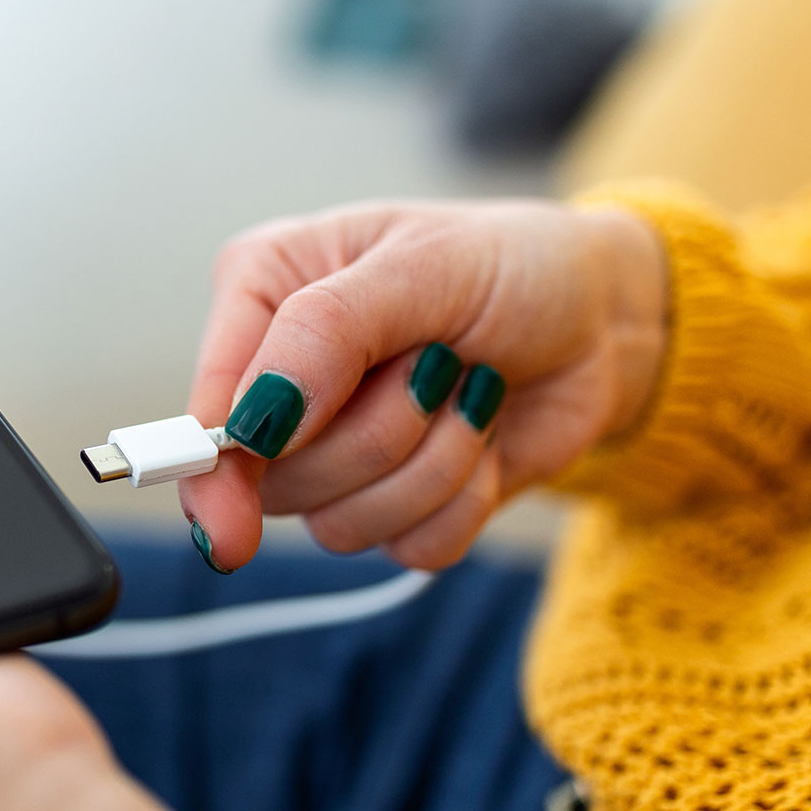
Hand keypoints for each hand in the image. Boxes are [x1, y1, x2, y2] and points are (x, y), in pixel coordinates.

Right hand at [179, 199, 666, 570]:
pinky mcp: (400, 503)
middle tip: (438, 362)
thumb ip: (326, 331)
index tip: (229, 529)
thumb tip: (252, 420)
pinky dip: (465, 497)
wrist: (602, 318)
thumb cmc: (511, 263)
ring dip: (433, 462)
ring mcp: (341, 452)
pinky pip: (411, 547)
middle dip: (380, 433)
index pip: (208, 407)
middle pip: (281, 481)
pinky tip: (484, 436)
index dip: (213, 473)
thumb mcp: (426, 265)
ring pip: (344, 525)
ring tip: (468, 387)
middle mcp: (288, 382)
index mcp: (267, 297)